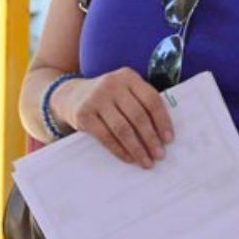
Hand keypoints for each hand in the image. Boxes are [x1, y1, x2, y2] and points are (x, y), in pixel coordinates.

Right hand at [56, 67, 173, 167]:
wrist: (69, 95)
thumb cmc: (108, 97)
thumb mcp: (125, 91)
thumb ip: (142, 103)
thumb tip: (163, 135)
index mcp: (128, 77)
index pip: (151, 100)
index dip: (162, 121)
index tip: (169, 139)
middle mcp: (112, 84)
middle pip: (138, 115)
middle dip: (151, 138)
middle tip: (160, 155)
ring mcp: (96, 99)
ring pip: (122, 128)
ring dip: (137, 148)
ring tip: (146, 161)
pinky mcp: (83, 114)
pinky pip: (106, 136)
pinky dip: (119, 150)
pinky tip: (129, 158)